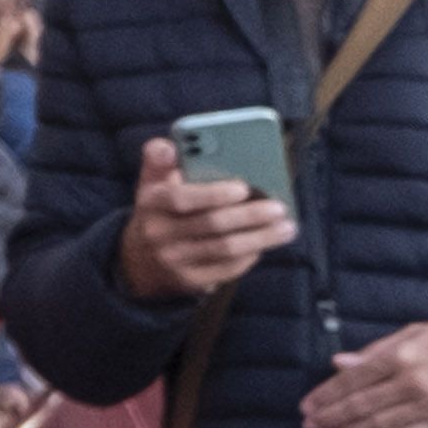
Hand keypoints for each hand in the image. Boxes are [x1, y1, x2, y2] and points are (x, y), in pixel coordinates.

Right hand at [120, 134, 293, 304]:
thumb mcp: (151, 184)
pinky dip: (250, 255)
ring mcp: (175, 260)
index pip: (180, 198)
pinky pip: (227, 268)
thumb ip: (159, 161)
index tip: (243, 187)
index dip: (213, 194)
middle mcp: (159, 233)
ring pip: (225, 249)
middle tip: (279, 208)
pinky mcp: (190, 281)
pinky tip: (267, 243)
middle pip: (211, 225)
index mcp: (151, 203)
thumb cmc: (159, 212)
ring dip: (261, 238)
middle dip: (250, 216)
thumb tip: (169, 146)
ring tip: (287, 228)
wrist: (140, 262)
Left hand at [303, 315, 427, 427]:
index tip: (309, 406)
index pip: (353, 379)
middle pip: (361, 406)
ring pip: (380, 426)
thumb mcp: (417, 332)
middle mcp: (414, 382)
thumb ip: (376, 351)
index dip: (326, 395)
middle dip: (331, 418)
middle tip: (311, 427)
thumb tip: (341, 364)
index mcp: (402, 354)